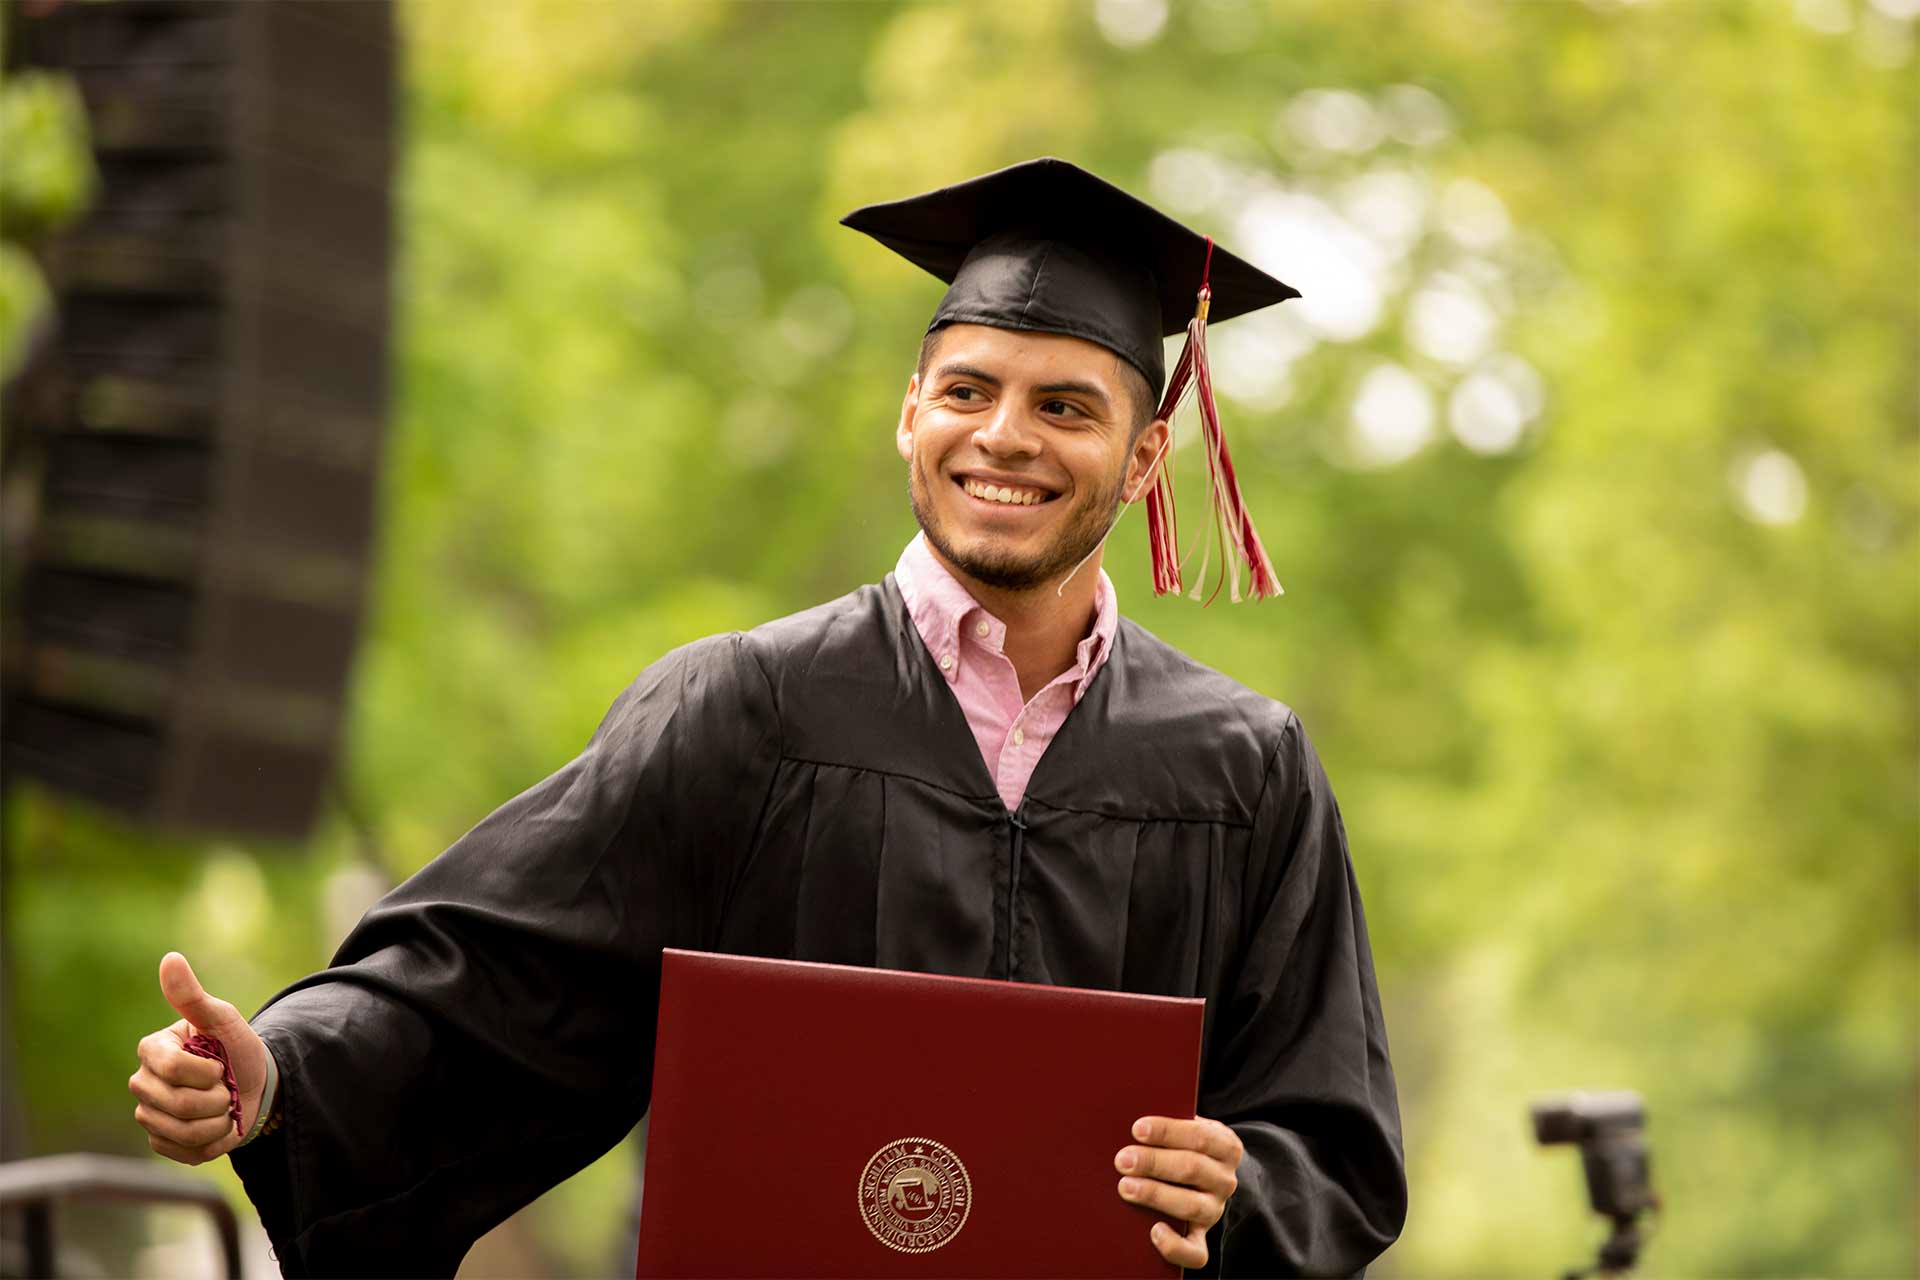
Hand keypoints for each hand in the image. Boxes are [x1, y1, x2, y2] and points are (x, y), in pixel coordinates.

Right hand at [129, 952, 269, 1164]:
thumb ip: (193, 997)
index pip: (171, 1069)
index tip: (221, 1064)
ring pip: (184, 1131)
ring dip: (220, 1120)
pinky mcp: (159, 1141)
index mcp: (152, 1050)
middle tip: (226, 1086)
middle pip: (180, 1104)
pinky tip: (218, 1126)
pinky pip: (186, 1151)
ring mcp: (148, 1114)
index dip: (208, 1071)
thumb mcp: (223, 1019)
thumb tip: (170, 958)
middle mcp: (142, 1083)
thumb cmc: (236, 1048)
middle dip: (219, 1097)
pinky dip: (215, 1141)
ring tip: (224, 1106)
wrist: (254, 1085)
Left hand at [1114, 1114, 1243, 1270]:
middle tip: (1122, 1160)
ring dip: (1156, 1195)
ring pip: (1191, 1206)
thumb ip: (1170, 1123)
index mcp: (1225, 1146)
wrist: (1209, 1177)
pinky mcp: (1202, 1236)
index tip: (1137, 1129)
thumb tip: (1130, 1122)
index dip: (1167, 1132)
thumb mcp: (1189, 1128)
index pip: (1199, 1136)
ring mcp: (1215, 1209)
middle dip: (1153, 1163)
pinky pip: (1196, 1252)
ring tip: (1126, 1187)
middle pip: (1192, 1169)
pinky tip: (1154, 1231)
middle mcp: (1225, 1179)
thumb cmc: (1186, 1145)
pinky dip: (1175, 1246)